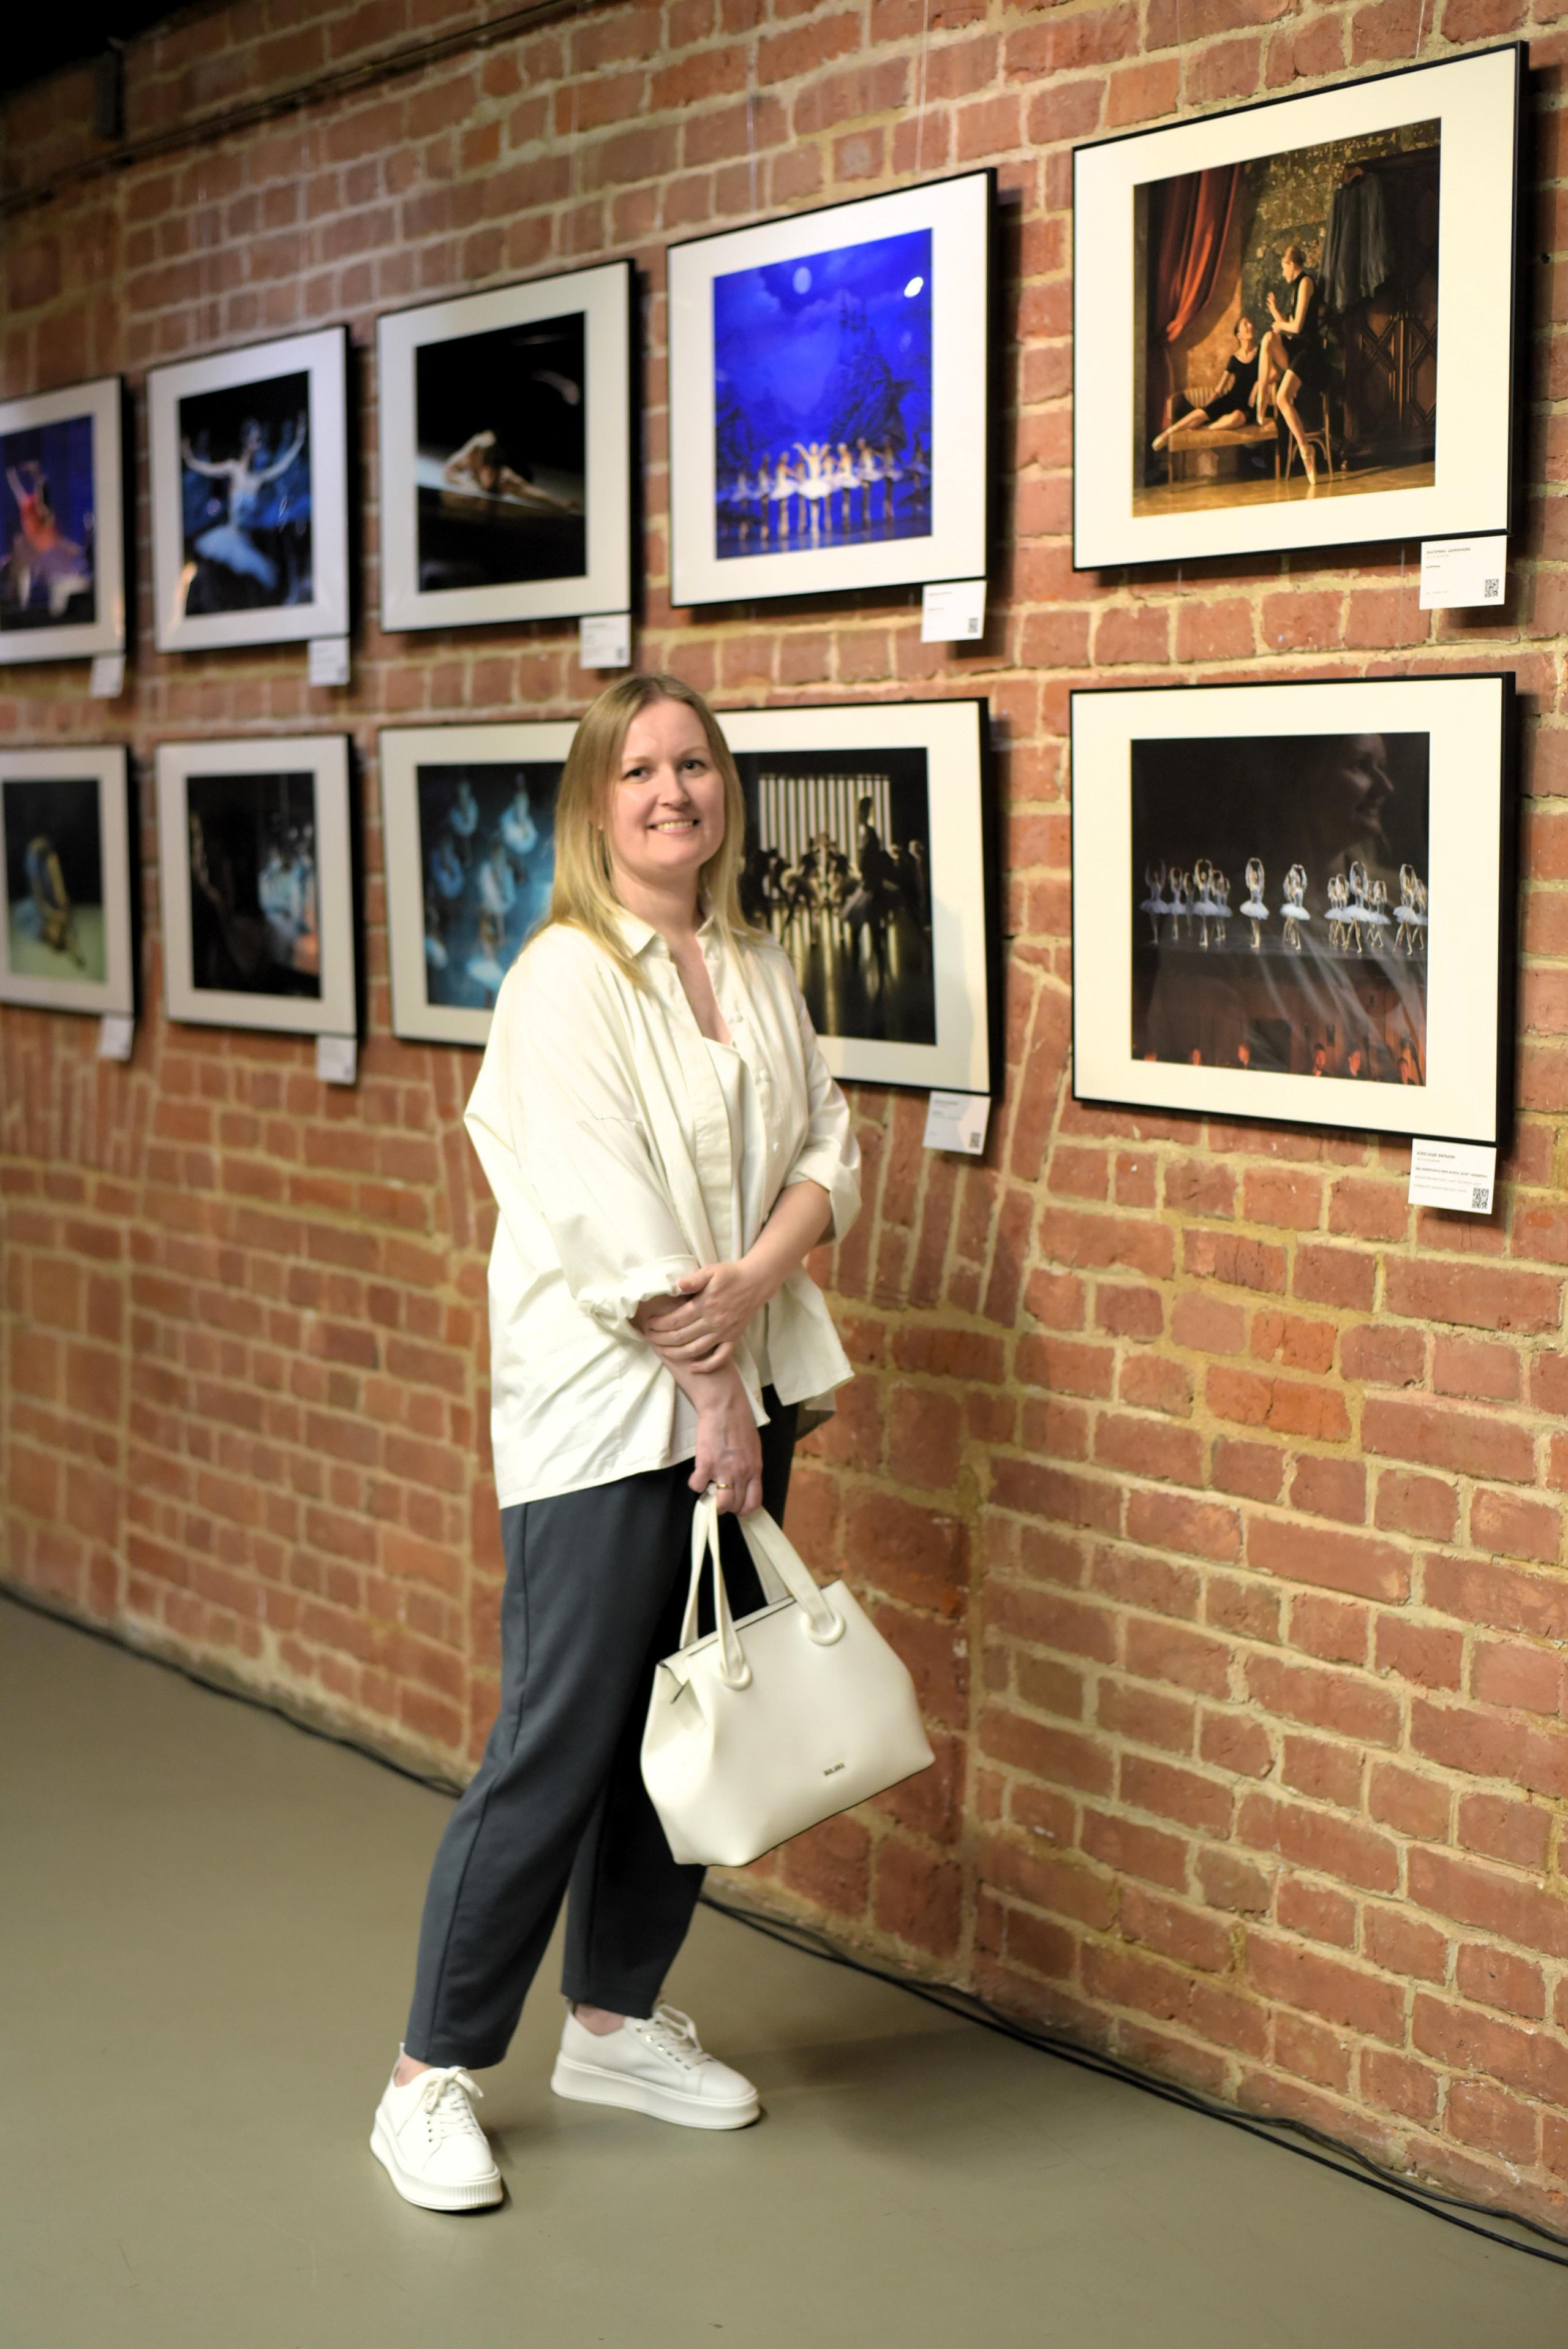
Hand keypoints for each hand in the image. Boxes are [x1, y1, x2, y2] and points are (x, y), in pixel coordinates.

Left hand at [638, 1260, 765, 1370]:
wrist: (756, 1283)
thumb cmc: (730, 1275)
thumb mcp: (711, 1271)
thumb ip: (694, 1279)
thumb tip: (677, 1285)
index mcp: (705, 1304)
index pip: (676, 1319)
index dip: (660, 1324)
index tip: (649, 1324)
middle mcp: (713, 1321)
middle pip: (681, 1337)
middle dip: (662, 1339)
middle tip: (650, 1338)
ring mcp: (724, 1332)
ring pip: (696, 1349)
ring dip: (676, 1353)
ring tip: (663, 1351)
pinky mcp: (733, 1339)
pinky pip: (720, 1357)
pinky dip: (706, 1365)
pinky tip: (692, 1367)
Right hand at [691, 1374, 762, 1515]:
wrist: (725, 1407)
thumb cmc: (740, 1424)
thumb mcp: (753, 1449)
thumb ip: (750, 1467)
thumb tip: (744, 1482)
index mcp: (755, 1469)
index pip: (754, 1502)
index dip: (744, 1509)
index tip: (737, 1506)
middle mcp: (741, 1473)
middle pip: (736, 1505)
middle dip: (727, 1506)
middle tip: (719, 1498)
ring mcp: (723, 1470)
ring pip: (720, 1504)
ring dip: (712, 1502)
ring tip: (708, 1491)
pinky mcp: (705, 1463)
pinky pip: (697, 1486)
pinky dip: (695, 1484)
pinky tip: (698, 1475)